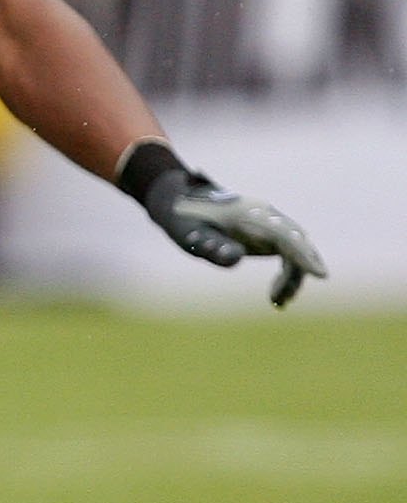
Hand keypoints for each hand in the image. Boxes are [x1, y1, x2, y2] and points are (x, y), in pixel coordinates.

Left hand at [124, 144, 327, 306]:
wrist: (181, 199)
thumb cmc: (185, 218)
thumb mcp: (191, 234)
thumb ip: (212, 245)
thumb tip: (236, 259)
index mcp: (251, 214)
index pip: (286, 236)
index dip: (303, 255)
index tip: (320, 275)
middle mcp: (267, 216)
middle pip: (298, 244)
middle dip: (298, 273)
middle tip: (280, 301)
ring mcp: (271, 223)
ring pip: (296, 250)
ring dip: (293, 277)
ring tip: (277, 302)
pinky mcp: (269, 232)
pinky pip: (289, 253)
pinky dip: (289, 274)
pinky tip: (275, 295)